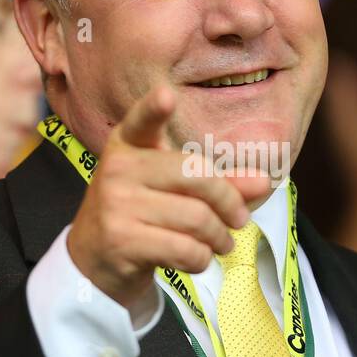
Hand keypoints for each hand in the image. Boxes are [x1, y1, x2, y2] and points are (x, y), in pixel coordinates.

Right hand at [65, 84, 269, 314]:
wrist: (94, 261)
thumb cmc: (142, 216)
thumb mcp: (171, 189)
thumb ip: (218, 182)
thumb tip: (262, 181)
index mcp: (128, 145)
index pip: (141, 122)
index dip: (153, 109)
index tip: (167, 96)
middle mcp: (117, 169)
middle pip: (195, 175)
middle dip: (229, 202)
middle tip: (239, 218)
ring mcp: (116, 205)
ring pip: (196, 218)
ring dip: (220, 237)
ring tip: (222, 243)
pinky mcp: (121, 241)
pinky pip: (185, 249)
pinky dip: (202, 259)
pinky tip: (198, 259)